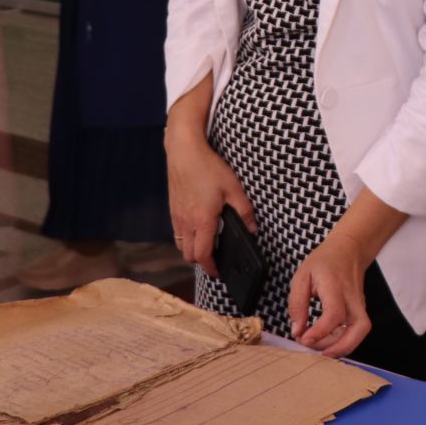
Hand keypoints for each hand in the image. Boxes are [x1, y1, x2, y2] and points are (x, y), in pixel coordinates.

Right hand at [165, 133, 255, 275]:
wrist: (184, 152)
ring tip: (207, 244)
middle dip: (202, 261)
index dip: (211, 268)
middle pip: (189, 255)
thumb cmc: (209, 168)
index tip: (219, 272)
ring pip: (181, 245)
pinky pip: (177, 233)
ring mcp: (176, 217)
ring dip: (192, 250)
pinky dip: (186, 238)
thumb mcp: (234, 188)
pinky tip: (197, 228)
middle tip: (216, 258)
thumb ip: (244, 212)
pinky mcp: (172, 209)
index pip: (203, 255)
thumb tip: (253, 230)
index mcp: (203, 221)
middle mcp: (186, 223)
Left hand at [288, 232, 373, 357]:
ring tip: (319, 349)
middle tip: (316, 350)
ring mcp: (359, 305)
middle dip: (339, 347)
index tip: (303, 339)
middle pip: (359, 328)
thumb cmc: (324, 262)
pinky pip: (356, 331)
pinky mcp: (360, 311)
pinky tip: (326, 343)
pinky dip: (343, 342)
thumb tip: (297, 331)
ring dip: (341, 347)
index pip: (334, 314)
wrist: (348, 250)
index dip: (320, 331)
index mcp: (335, 286)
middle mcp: (352, 298)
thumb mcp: (302, 277)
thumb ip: (297, 304)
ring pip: (360, 333)